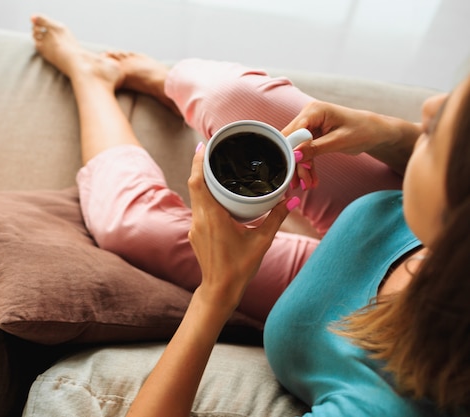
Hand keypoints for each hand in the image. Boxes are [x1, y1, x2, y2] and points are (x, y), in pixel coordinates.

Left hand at [187, 144, 296, 312]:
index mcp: (213, 218)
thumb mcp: (262, 241)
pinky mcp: (196, 233)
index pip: (199, 182)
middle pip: (195, 185)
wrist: (220, 290)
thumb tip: (291, 199)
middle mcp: (200, 219)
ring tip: (214, 167)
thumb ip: (276, 218)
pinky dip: (205, 196)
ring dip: (202, 181)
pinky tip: (216, 194)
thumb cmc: (240, 268)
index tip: (204, 145)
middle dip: (200, 165)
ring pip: (195, 196)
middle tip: (211, 149)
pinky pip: (198, 207)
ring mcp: (196, 227)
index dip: (198, 162)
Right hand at [283, 101, 421, 187]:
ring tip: (307, 185)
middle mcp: (308, 115)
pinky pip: (304, 152)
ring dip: (301, 168)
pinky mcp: (312, 135)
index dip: (290, 151)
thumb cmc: (363, 131)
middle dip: (295, 163)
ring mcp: (309, 125)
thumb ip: (316, 148)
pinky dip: (307, 166)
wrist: (375, 133)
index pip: (292, 131)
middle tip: (299, 184)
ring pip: (296, 150)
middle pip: (291, 142)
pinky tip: (310, 180)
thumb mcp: (340, 141)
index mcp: (314, 111)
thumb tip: (295, 155)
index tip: (293, 171)